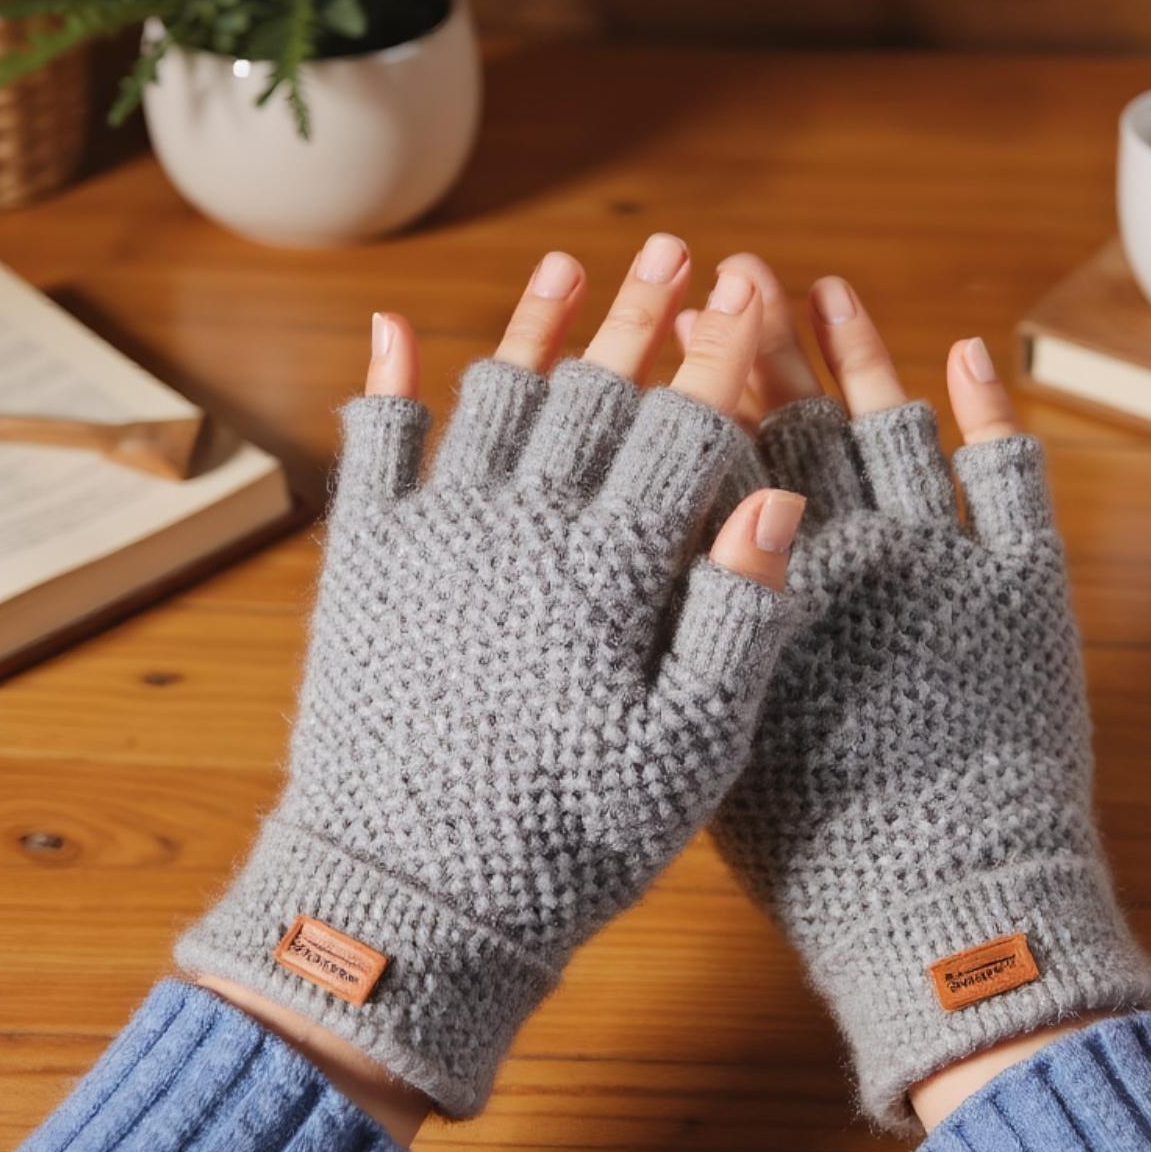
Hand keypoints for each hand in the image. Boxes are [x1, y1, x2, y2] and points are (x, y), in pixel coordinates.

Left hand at [186, 237, 806, 1136]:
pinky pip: (376, 446)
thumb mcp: (686, 751)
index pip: (685, 430)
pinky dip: (389, 381)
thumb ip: (738, 619)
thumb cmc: (570, 837)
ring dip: (541, 324)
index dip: (727, 360)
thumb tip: (783, 501)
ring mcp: (436, 534)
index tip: (757, 299)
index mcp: (610, 567)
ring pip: (497, 396)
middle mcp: (522, 524)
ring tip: (577, 265)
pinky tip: (397, 327)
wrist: (409, 899)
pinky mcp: (367, 562)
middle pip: (597, 390)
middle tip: (683, 252)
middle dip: (648, 316)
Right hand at [691, 256, 1150, 1133]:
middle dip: (763, 343)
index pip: (726, 458)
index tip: (679, 320)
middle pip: (798, 423)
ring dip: (860, 352)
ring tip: (827, 287)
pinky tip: (965, 351)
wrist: (940, 913)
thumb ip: (697, 633)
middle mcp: (854, 552)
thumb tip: (676, 544)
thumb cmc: (813, 852)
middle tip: (734, 270)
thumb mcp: (713, 740)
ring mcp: (945, 560)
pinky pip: (1008, 472)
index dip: (702, 384)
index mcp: (775, 589)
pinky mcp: (1027, 585)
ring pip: (893, 425)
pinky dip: (991, 408)